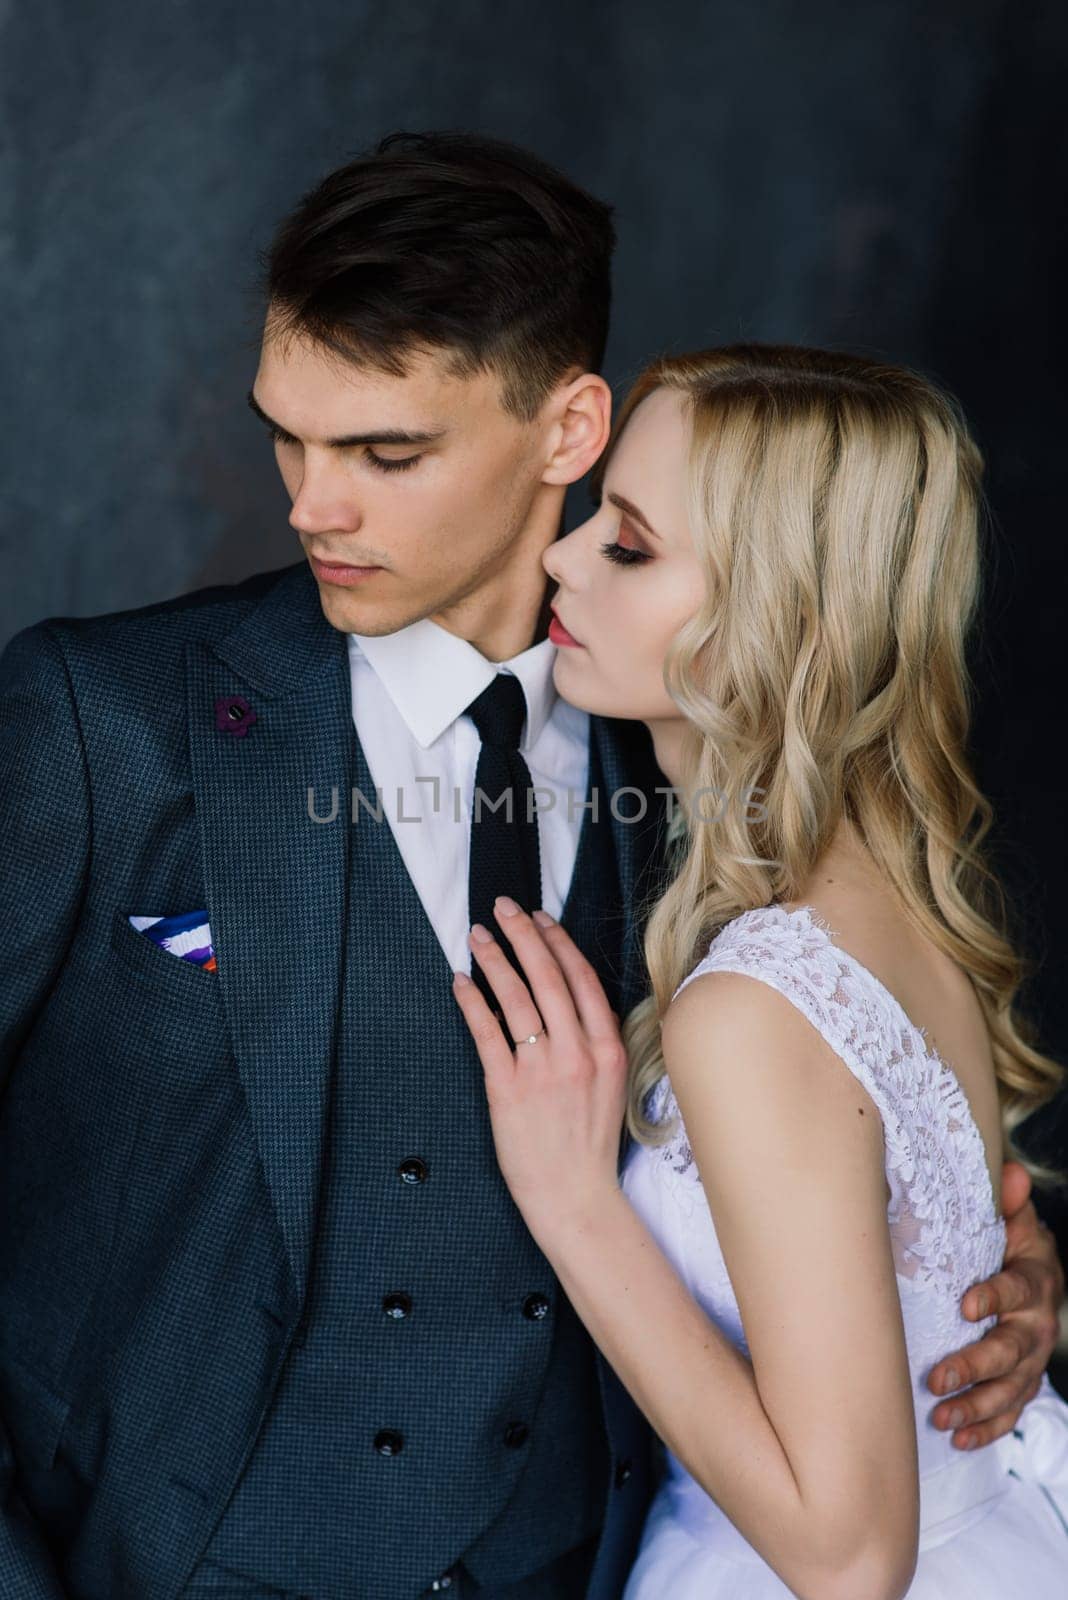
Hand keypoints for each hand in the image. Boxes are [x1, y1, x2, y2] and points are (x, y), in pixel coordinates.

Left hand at [450, 896, 625, 1234]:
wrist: (575, 1197)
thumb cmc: (589, 1143)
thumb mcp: (610, 1084)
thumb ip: (594, 1041)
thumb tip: (561, 1000)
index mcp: (608, 1049)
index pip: (581, 980)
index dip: (559, 943)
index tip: (541, 919)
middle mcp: (578, 1053)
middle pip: (548, 977)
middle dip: (523, 935)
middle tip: (503, 907)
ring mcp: (542, 1070)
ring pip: (516, 998)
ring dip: (495, 960)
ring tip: (477, 936)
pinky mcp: (509, 1089)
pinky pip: (487, 1033)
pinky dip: (472, 1002)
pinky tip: (461, 982)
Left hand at [927, 1160, 1064, 1448]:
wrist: (1036, 1276)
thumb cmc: (1010, 1245)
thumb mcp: (1013, 1220)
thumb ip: (1008, 1202)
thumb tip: (1010, 1173)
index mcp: (1034, 1279)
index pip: (1016, 1289)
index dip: (994, 1297)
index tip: (966, 1304)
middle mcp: (1037, 1325)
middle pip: (1010, 1351)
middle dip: (975, 1366)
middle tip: (938, 1377)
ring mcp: (1032, 1360)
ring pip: (1009, 1390)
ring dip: (976, 1406)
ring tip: (941, 1417)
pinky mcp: (1022, 1384)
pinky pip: (1010, 1413)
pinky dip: (987, 1429)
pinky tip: (958, 1440)